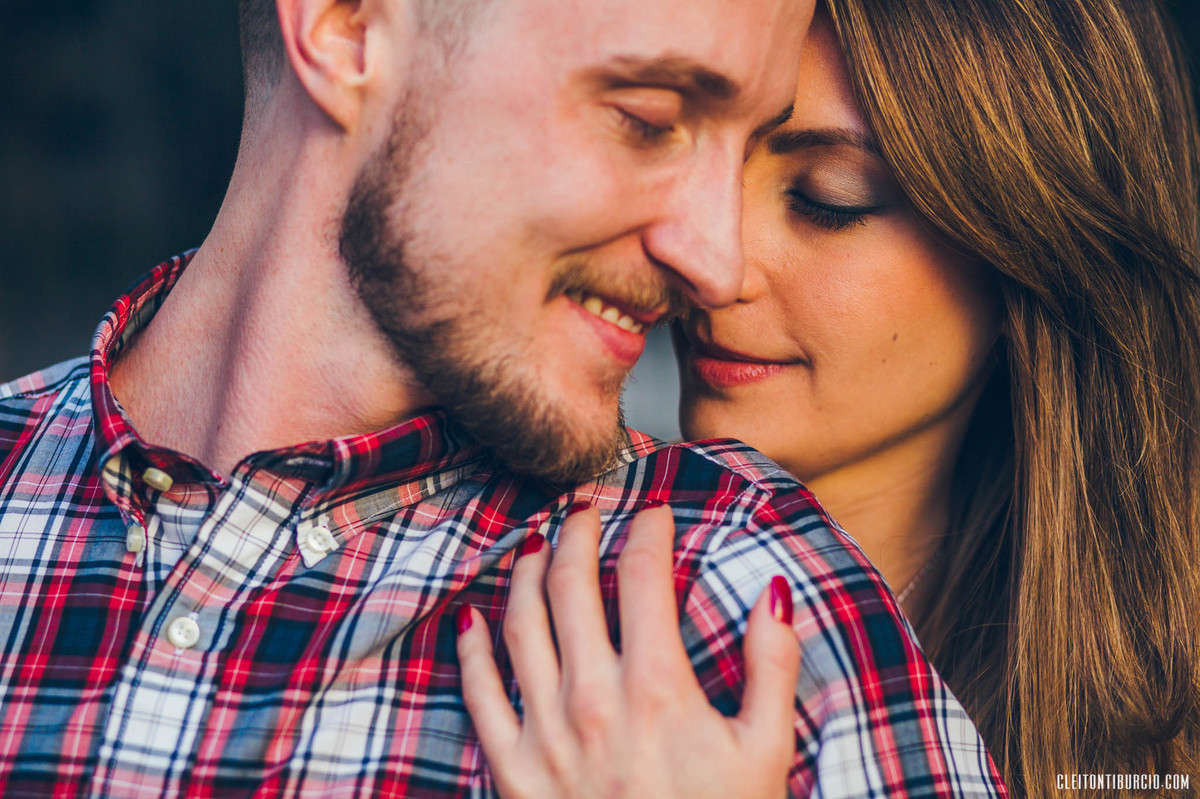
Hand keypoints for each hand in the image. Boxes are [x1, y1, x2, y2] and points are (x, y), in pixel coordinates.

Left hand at [456, 503, 799, 798]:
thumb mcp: (766, 750)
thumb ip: (773, 665)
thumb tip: (774, 593)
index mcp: (657, 686)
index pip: (644, 574)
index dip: (649, 530)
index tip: (655, 513)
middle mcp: (592, 697)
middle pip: (571, 583)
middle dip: (577, 531)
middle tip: (584, 508)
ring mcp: (545, 732)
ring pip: (520, 623)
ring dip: (525, 572)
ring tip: (535, 544)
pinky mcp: (512, 769)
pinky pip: (479, 694)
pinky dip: (472, 649)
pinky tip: (473, 619)